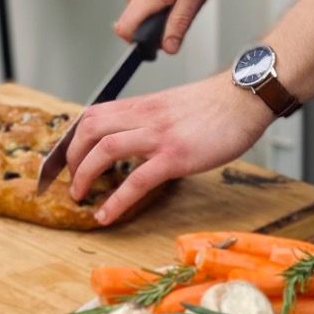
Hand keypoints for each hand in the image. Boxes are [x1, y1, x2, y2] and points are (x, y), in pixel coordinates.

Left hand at [65, 73, 268, 225]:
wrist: (244, 98)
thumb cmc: (215, 105)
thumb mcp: (173, 105)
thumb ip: (151, 119)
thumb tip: (137, 138)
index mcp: (142, 105)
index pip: (93, 115)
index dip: (75, 138)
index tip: (70, 159)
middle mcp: (144, 117)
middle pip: (89, 130)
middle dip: (72, 158)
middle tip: (71, 180)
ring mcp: (158, 136)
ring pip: (104, 150)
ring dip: (84, 175)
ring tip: (81, 197)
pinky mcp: (175, 156)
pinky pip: (137, 180)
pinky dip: (116, 200)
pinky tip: (106, 215)